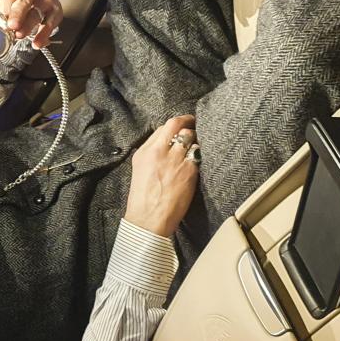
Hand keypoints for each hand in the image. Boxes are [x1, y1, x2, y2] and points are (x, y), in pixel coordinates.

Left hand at [0, 0, 63, 49]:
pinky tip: (36, 43)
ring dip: (28, 25)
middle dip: (17, 14)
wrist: (36, 9)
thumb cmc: (18, 6)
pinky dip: (43, 34)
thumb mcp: (7, 6)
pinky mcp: (57, 8)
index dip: (5, 5)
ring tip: (20, 35)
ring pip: (37, 11)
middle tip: (12, 26)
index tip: (3, 19)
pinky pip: (50, 22)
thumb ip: (1, 15)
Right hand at [124, 116, 200, 237]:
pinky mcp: (188, 170)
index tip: (180, 128)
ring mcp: (174, 160)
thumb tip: (167, 146)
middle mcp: (159, 152)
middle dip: (187, 121)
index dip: (174, 127)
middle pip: (176, 124)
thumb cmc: (144, 200)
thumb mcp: (140, 170)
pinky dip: (199, 155)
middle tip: (194, 122)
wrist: (148, 220)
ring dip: (195, 140)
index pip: (162, 128)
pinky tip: (198, 160)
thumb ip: (153, 155)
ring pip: (190, 136)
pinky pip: (198, 154)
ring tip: (197, 146)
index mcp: (144, 152)